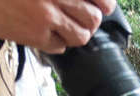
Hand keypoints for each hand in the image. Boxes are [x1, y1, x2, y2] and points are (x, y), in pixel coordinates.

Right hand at [0, 0, 115, 53]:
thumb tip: (81, 0)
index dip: (104, 4)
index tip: (103, 6)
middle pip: (93, 18)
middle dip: (90, 20)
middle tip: (82, 18)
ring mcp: (47, 18)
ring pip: (81, 36)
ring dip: (76, 33)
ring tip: (66, 27)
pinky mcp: (34, 37)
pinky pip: (59, 48)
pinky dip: (57, 44)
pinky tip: (47, 34)